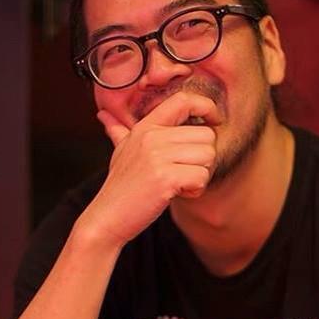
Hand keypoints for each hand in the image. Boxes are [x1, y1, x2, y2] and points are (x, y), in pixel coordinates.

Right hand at [85, 92, 216, 245]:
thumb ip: (118, 131)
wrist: (107, 217)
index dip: (206, 107)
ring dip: (200, 175)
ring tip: (179, 184)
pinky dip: (195, 190)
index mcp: (145, 128)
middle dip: (204, 158)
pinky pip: (202, 177)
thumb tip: (104, 115)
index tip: (214, 122)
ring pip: (208, 156)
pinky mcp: (165, 178)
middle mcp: (152, 137)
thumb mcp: (120, 152)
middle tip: (184, 172)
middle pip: (206, 135)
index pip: (183, 100)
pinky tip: (177, 194)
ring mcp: (158, 157)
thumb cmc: (119, 187)